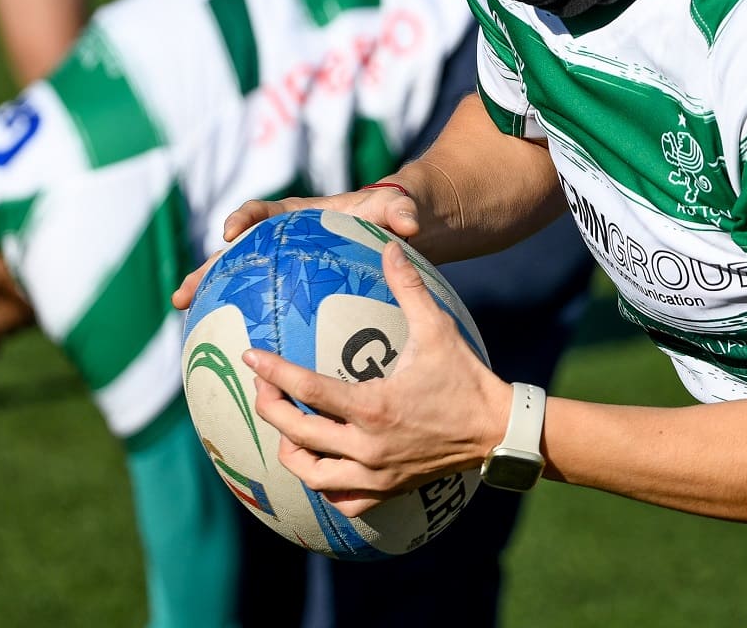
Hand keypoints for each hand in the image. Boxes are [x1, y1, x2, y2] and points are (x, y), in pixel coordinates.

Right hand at [171, 185, 421, 309]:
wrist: (400, 233)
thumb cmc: (394, 215)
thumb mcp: (397, 210)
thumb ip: (400, 212)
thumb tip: (407, 224)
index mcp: (299, 215)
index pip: (262, 211)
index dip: (244, 218)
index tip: (231, 233)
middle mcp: (283, 242)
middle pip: (236, 254)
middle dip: (208, 271)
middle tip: (183, 294)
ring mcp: (284, 268)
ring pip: (241, 284)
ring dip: (212, 301)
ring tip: (187, 323)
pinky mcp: (294, 292)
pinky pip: (265, 308)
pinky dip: (246, 324)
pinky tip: (233, 353)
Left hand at [246, 241, 508, 515]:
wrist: (495, 429)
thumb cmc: (464, 377)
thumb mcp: (437, 327)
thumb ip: (409, 287)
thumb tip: (390, 245)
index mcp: (374, 406)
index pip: (309, 391)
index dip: (275, 372)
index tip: (251, 356)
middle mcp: (368, 446)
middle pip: (298, 435)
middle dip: (270, 409)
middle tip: (261, 386)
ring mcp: (376, 475)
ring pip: (312, 475)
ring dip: (291, 451)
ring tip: (285, 426)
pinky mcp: (386, 492)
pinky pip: (341, 501)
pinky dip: (322, 486)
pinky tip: (317, 464)